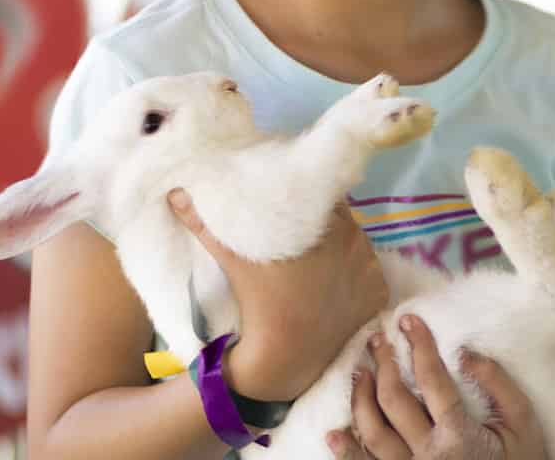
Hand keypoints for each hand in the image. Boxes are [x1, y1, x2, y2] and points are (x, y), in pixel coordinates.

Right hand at [168, 191, 387, 401]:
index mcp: (330, 224)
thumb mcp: (234, 260)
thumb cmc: (260, 305)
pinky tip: (334, 283)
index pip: (324, 196)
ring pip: (356, 246)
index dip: (308, 197)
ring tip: (314, 257)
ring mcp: (371, 271)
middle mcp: (359, 242)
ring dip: (340, 247)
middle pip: (342, 220)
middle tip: (297, 229)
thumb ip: (206, 223)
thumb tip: (176, 193)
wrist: (282, 362)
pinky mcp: (377, 297)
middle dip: (322, 222)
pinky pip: (369, 276)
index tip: (292, 202)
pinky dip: (355, 277)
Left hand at [327, 315, 547, 459]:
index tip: (409, 320)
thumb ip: (499, 385)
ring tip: (359, 372)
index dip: (419, 344)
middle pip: (393, 400)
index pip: (431, 378)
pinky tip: (334, 433)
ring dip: (360, 398)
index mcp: (460, 435)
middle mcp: (429, 455)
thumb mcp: (524, 425)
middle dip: (383, 363)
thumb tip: (465, 353)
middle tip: (377, 339)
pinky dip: (348, 452)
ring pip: (373, 433)